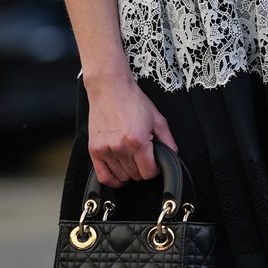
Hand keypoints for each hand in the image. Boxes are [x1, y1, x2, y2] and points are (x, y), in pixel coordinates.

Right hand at [85, 72, 179, 188]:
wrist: (109, 88)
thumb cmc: (133, 101)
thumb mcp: (158, 119)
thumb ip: (168, 142)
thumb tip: (172, 157)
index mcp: (138, 141)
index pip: (149, 173)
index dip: (155, 169)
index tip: (154, 162)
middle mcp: (120, 148)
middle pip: (136, 176)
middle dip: (143, 169)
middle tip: (143, 156)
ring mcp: (106, 150)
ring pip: (121, 177)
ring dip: (129, 173)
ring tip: (131, 159)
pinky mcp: (94, 150)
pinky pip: (103, 177)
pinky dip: (113, 180)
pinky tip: (119, 173)